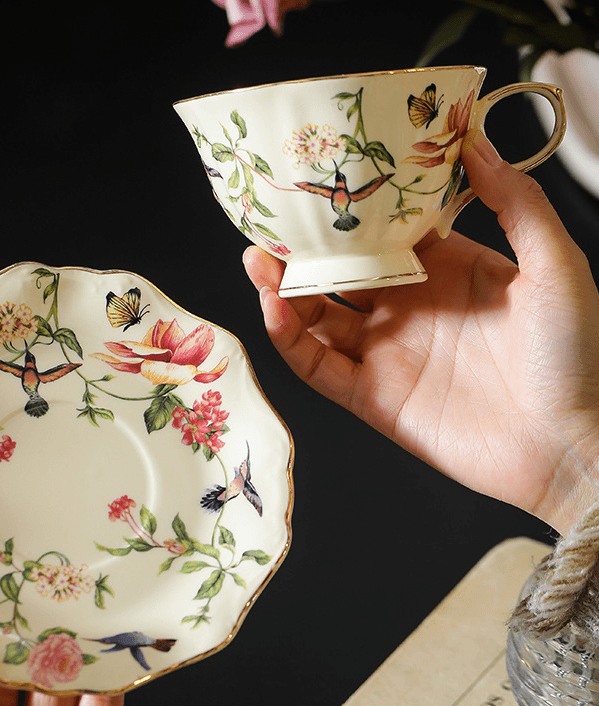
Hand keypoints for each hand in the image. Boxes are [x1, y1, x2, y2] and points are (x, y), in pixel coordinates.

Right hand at [244, 129, 598, 534]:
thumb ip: (515, 203)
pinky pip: (317, 365)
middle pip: (338, 271)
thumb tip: (474, 140)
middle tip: (273, 221)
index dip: (351, 208)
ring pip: (316, 316)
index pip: (383, 231)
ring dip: (282, 290)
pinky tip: (276, 310)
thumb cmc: (572, 357)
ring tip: (258, 261)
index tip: (325, 177)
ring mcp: (384, 353)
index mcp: (444, 272)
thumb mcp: (555, 266)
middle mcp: (406, 309)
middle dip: (303, 248)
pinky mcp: (370, 396)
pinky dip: (290, 340)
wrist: (565, 445)